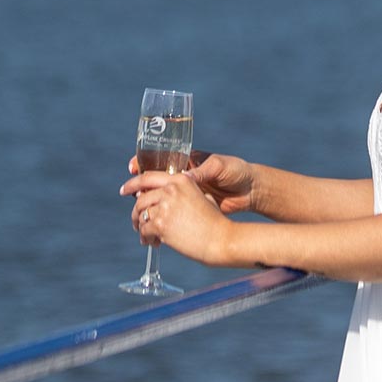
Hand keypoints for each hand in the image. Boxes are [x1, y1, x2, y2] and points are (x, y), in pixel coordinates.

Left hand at [120, 170, 234, 265]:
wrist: (219, 239)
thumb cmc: (214, 220)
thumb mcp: (202, 196)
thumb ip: (184, 192)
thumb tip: (164, 197)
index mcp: (180, 179)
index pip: (148, 177)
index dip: (132, 183)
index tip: (124, 190)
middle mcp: (170, 190)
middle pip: (141, 199)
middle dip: (135, 212)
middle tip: (136, 222)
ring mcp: (165, 207)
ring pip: (140, 215)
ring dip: (141, 226)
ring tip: (147, 236)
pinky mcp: (161, 225)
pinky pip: (144, 230)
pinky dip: (146, 238)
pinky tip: (153, 243)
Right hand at [126, 151, 256, 214]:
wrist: (250, 191)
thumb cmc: (237, 171)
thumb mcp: (219, 166)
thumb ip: (202, 172)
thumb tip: (184, 179)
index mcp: (188, 161)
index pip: (161, 160)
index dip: (144, 162)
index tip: (132, 167)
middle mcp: (183, 176)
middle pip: (155, 180)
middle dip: (140, 184)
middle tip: (131, 191)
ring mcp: (185, 192)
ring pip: (159, 196)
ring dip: (146, 202)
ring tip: (138, 208)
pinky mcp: (190, 207)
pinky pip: (170, 210)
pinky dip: (160, 215)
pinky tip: (152, 221)